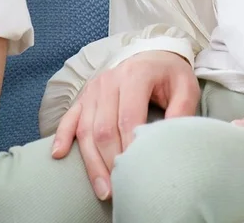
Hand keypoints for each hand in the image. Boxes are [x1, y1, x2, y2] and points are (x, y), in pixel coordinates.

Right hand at [51, 50, 199, 199]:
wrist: (152, 54)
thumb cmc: (169, 74)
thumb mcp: (186, 87)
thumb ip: (182, 111)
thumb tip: (169, 140)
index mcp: (135, 75)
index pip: (127, 117)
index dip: (130, 147)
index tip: (136, 172)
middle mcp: (109, 80)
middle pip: (104, 128)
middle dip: (109, 162)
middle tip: (119, 189)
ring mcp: (93, 88)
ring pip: (86, 129)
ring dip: (92, 161)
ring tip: (102, 188)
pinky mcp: (85, 96)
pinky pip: (70, 118)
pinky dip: (62, 137)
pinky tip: (58, 154)